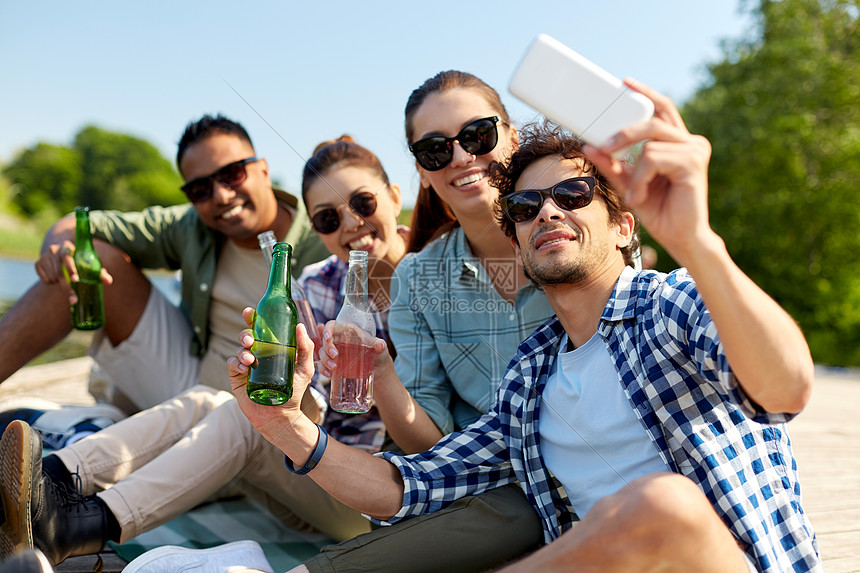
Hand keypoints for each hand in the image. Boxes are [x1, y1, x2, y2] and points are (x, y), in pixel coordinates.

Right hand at [34, 241, 113, 303]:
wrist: (60, 248)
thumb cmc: (80, 257)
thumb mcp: (89, 261)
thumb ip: (99, 271)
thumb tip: (109, 281)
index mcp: (67, 247)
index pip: (67, 257)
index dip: (71, 268)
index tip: (76, 280)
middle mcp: (54, 250)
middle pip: (59, 272)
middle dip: (67, 287)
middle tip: (74, 299)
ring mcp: (44, 257)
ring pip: (53, 278)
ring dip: (61, 284)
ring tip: (67, 280)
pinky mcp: (37, 263)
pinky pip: (45, 279)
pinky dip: (52, 282)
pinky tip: (57, 276)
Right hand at [227, 307, 317, 441]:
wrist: (282, 415)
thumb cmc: (294, 391)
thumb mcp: (305, 369)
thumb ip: (306, 348)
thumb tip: (300, 326)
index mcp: (271, 348)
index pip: (260, 329)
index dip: (252, 319)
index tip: (250, 312)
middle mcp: (257, 354)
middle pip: (246, 336)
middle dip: (245, 333)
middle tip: (251, 340)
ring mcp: (246, 366)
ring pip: (238, 349)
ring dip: (242, 350)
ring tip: (250, 359)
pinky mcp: (237, 378)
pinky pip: (231, 364)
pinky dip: (236, 363)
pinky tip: (244, 368)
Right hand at [317, 319, 389, 378]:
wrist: (378, 371)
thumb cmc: (378, 355)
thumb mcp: (381, 349)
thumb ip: (380, 345)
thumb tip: (379, 345)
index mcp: (348, 332)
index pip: (333, 326)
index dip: (327, 330)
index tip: (328, 338)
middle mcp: (339, 341)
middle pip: (325, 340)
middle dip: (327, 348)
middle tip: (335, 356)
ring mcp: (335, 353)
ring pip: (322, 353)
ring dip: (325, 360)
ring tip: (334, 368)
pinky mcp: (333, 364)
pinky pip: (322, 365)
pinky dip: (323, 369)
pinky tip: (329, 374)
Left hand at [585, 79, 715, 265]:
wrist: (681, 237)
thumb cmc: (659, 210)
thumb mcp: (628, 183)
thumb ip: (612, 164)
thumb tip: (588, 146)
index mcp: (679, 142)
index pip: (663, 109)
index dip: (646, 93)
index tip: (625, 82)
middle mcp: (692, 141)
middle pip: (652, 121)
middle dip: (624, 132)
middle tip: (603, 146)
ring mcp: (696, 150)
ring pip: (650, 145)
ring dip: (634, 173)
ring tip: (634, 195)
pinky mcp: (694, 164)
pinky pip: (654, 158)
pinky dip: (641, 179)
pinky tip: (642, 197)